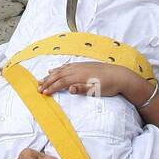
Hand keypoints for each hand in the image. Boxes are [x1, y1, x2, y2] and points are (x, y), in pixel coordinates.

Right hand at [37, 62, 151, 103]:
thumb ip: (82, 89)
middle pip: (59, 75)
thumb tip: (69, 88)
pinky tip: (56, 69)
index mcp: (79, 76)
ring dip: (51, 74)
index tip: (43, 93)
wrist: (120, 76)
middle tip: (38, 87)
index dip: (51, 88)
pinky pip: (67, 66)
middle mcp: (78, 69)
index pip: (61, 82)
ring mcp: (80, 66)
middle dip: (47, 81)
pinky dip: (59, 68)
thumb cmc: (108, 85)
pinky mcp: (84, 65)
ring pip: (62, 70)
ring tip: (42, 79)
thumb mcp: (96, 90)